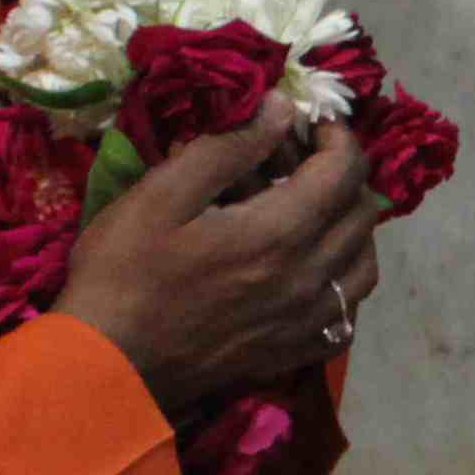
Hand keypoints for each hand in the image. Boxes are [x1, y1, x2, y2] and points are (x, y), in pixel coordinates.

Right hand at [57, 97, 381, 423]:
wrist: (109, 365)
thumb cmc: (123, 273)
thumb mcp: (160, 196)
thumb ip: (226, 149)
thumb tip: (281, 109)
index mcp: (280, 234)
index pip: (344, 172)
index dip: (338, 138)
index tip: (313, 124)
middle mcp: (309, 279)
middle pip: (363, 216)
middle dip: (343, 176)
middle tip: (302, 162)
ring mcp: (307, 321)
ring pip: (365, 265)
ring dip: (351, 228)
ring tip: (312, 211)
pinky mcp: (296, 352)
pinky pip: (348, 311)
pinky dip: (342, 280)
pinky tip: (311, 269)